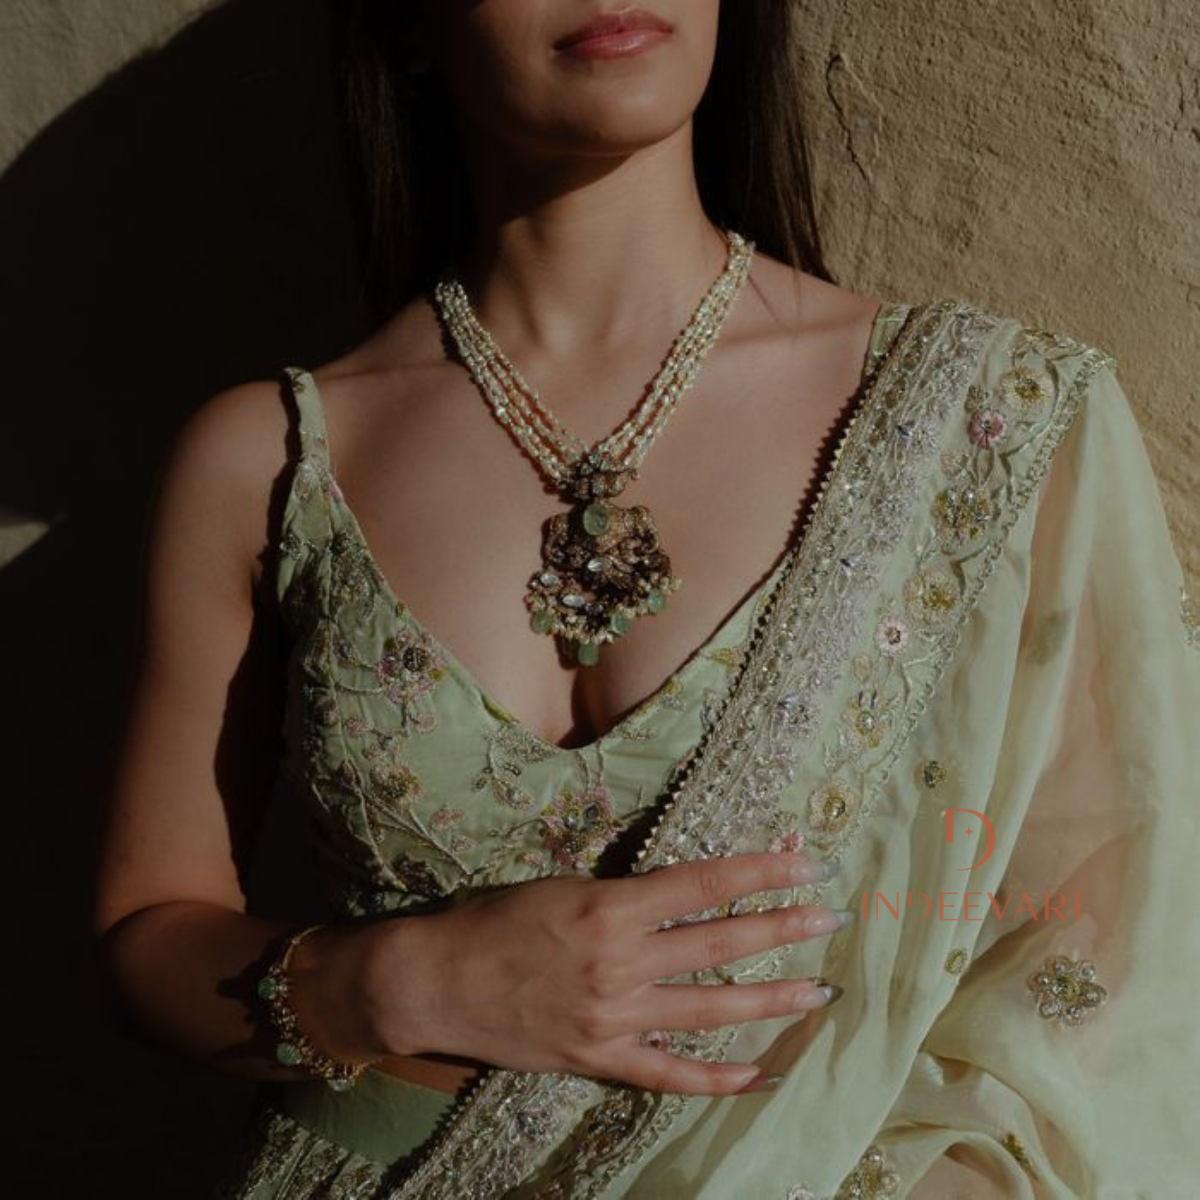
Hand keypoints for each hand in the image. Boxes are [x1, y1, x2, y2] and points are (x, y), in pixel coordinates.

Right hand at [358, 852, 850, 1094]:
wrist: (435, 982)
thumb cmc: (493, 921)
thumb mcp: (561, 886)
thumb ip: (624, 897)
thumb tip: (686, 895)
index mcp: (609, 908)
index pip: (704, 884)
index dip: (760, 872)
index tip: (806, 863)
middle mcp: (620, 963)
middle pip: (719, 944)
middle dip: (781, 929)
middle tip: (829, 918)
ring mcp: (613, 1017)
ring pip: (708, 1010)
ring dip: (769, 1000)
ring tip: (818, 991)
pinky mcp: (599, 1059)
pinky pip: (669, 1073)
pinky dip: (716, 1076)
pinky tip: (758, 1073)